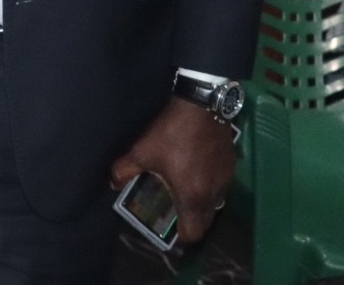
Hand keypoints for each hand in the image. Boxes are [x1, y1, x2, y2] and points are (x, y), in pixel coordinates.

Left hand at [109, 97, 237, 245]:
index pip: (193, 232)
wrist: (201, 105)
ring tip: (185, 188)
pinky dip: (210, 184)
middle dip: (192, 220)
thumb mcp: (142, 151)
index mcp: (193, 196)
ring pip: (216, 202)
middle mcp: (213, 193)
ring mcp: (226, 179)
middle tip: (176, 209)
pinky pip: (221, 184)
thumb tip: (112, 183)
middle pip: (206, 220)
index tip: (171, 229)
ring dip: (202, 202)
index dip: (182, 236)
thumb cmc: (172, 133)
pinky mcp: (231, 164)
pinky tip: (197, 169)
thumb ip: (124, 170)